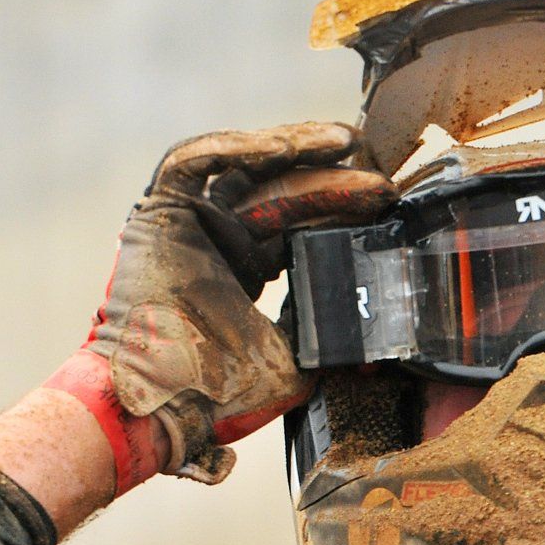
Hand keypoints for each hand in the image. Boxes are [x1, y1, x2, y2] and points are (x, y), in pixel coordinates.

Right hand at [73, 123, 393, 482]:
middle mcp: (220, 240)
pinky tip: (283, 147)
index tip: (385, 204)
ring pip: (246, 168)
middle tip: (379, 177)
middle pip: (283, 192)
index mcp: (248, 270)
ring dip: (294, 149)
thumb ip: (325, 321)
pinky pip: (193, 161)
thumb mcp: (297, 353)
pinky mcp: (159, 211)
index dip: (342, 209)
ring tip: (342, 142)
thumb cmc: (222, 392)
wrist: (168, 403)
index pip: (303, 224)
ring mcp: (190, 223)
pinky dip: (235, 147)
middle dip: (333, 180)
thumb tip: (369, 306)